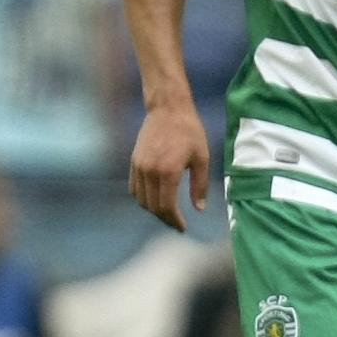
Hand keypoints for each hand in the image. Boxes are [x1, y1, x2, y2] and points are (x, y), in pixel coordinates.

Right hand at [129, 100, 213, 230]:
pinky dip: (142, 198)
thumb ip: (200, 185)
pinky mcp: (134, 162)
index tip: (182, 228)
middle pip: (152, 206)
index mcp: (168, 171)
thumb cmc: (190, 132)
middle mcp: (150, 171)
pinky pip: (134, 188)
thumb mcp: (202, 158)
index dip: (174, 220)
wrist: (168, 109)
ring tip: (167, 213)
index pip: (166, 206)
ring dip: (153, 210)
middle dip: (165, 218)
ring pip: (141, 199)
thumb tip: (199, 209)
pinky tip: (154, 199)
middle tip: (177, 223)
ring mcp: (139, 166)